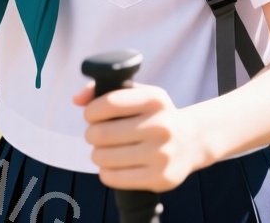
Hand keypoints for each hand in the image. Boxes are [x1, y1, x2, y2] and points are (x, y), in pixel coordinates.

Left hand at [75, 82, 209, 192]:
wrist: (192, 141)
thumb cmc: (156, 116)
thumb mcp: (140, 95)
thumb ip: (105, 90)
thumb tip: (76, 99)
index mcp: (155, 100)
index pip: (108, 104)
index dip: (91, 112)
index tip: (92, 116)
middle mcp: (161, 126)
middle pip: (101, 133)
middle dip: (92, 134)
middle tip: (98, 135)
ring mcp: (162, 154)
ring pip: (103, 157)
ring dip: (97, 154)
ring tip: (105, 150)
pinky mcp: (160, 178)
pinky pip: (113, 178)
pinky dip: (106, 172)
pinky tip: (114, 165)